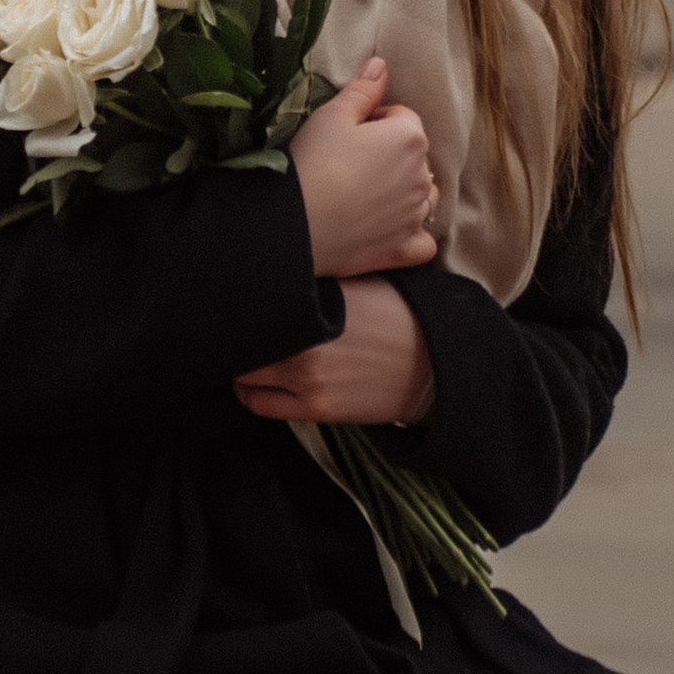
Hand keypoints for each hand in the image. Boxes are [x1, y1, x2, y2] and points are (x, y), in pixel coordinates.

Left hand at [235, 277, 435, 428]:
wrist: (435, 363)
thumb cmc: (398, 313)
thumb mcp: (359, 279)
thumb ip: (316, 276)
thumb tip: (274, 265)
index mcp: (319, 298)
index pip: (257, 297)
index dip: (241, 298)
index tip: (239, 300)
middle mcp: (308, 337)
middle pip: (244, 336)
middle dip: (240, 331)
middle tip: (240, 328)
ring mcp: (309, 376)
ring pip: (243, 373)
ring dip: (242, 363)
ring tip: (252, 354)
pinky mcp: (316, 408)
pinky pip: (259, 404)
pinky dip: (251, 392)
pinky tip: (260, 381)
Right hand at [290, 58, 438, 278]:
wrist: (292, 225)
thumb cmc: (311, 164)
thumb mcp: (331, 116)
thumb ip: (362, 90)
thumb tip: (381, 66)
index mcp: (410, 138)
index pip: (402, 117)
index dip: (373, 122)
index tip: (346, 135)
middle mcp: (422, 177)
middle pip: (414, 157)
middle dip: (389, 156)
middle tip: (347, 165)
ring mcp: (416, 216)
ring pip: (423, 197)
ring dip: (404, 193)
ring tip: (365, 196)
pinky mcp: (404, 249)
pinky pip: (423, 241)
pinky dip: (412, 235)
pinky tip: (389, 230)